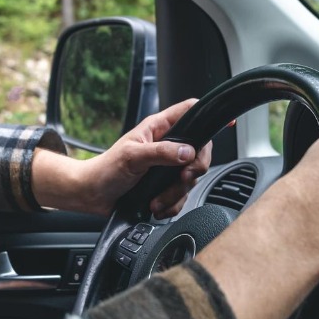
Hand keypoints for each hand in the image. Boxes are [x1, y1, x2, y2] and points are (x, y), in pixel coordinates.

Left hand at [31, 98, 211, 217]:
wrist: (92, 195)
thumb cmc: (105, 169)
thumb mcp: (132, 157)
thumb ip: (161, 152)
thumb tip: (187, 152)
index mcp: (159, 128)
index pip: (189, 112)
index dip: (208, 114)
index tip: (227, 123)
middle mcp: (167, 146)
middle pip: (199, 151)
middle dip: (194, 169)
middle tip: (183, 179)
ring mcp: (167, 167)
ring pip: (191, 178)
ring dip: (177, 193)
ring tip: (157, 199)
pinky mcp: (165, 187)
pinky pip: (182, 196)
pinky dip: (172, 205)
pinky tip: (157, 206)